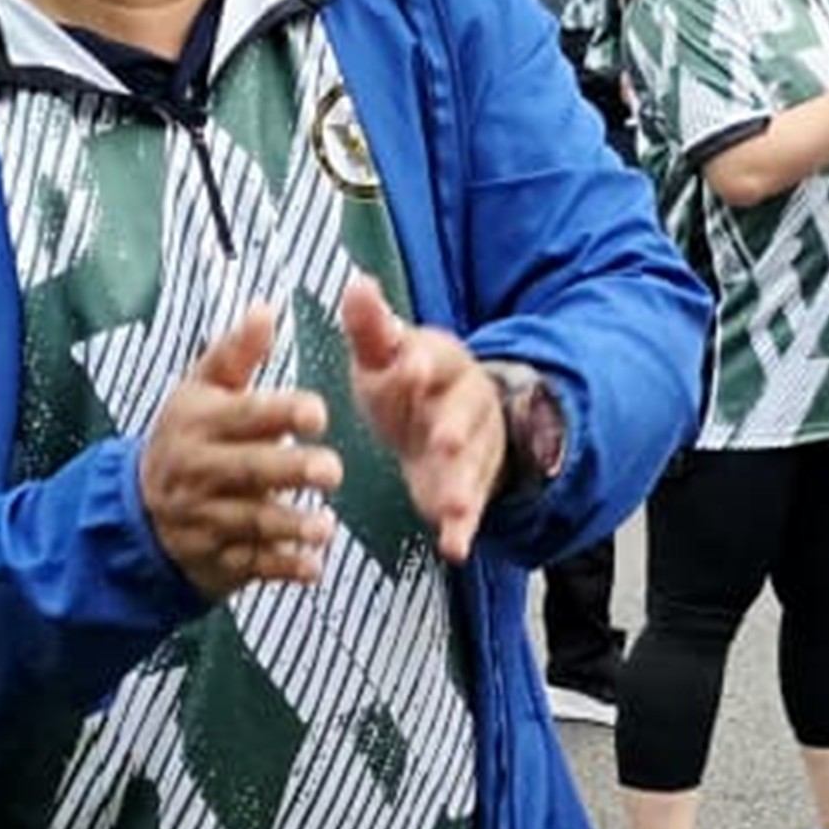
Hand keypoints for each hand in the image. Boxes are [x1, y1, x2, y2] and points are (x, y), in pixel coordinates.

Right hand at [136, 305, 344, 598]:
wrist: (136, 511)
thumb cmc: (185, 437)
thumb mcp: (201, 389)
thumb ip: (236, 353)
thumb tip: (265, 308)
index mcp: (199, 423)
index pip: (242, 415)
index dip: (280, 413)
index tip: (318, 413)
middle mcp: (199, 471)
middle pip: (247, 471)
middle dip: (290, 471)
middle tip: (333, 470)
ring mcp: (205, 519)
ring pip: (249, 523)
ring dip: (289, 526)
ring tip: (326, 528)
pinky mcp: (217, 558)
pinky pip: (249, 566)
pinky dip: (280, 569)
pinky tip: (311, 569)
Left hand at [339, 274, 505, 563]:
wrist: (446, 422)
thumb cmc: (405, 384)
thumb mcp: (384, 354)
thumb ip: (371, 326)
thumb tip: (356, 281)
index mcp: (440, 361)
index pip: (434, 358)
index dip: (421, 363)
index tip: (409, 366)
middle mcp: (465, 402)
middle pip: (464, 413)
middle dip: (454, 428)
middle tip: (441, 441)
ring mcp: (472, 446)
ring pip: (471, 465)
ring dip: (462, 485)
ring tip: (451, 506)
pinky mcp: (470, 486)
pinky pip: (471, 507)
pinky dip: (463, 527)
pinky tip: (453, 547)